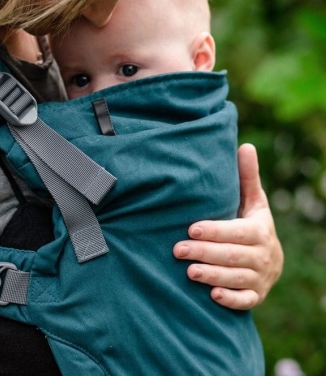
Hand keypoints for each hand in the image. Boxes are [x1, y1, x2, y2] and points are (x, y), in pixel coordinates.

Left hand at [173, 143, 283, 309]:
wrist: (269, 257)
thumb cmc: (251, 223)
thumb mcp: (253, 201)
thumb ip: (247, 177)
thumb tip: (245, 145)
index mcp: (260, 229)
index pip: (237, 231)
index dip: (215, 230)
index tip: (191, 228)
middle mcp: (264, 255)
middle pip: (233, 255)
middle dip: (205, 252)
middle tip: (178, 249)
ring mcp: (261, 278)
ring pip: (237, 278)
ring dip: (213, 275)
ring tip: (189, 271)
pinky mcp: (256, 296)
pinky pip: (246, 301)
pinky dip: (231, 299)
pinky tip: (213, 296)